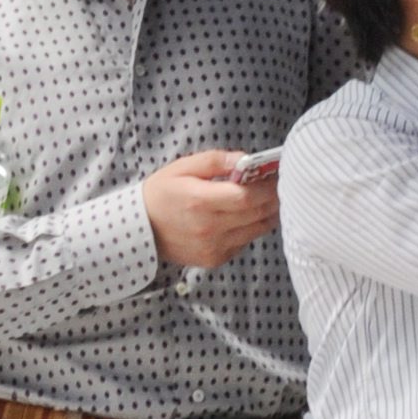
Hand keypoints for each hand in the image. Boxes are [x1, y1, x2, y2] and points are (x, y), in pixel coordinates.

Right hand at [144, 148, 280, 272]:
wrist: (140, 228)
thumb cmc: (162, 193)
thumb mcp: (183, 167)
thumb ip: (216, 160)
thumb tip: (245, 159)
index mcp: (201, 201)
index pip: (247, 196)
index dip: (267, 186)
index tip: (275, 176)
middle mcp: (209, 228)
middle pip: (257, 213)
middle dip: (272, 198)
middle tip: (277, 186)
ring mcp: (213, 247)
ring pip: (256, 230)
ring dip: (266, 214)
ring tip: (267, 200)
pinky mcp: (214, 259)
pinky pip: (244, 243)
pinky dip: (250, 229)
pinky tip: (244, 218)